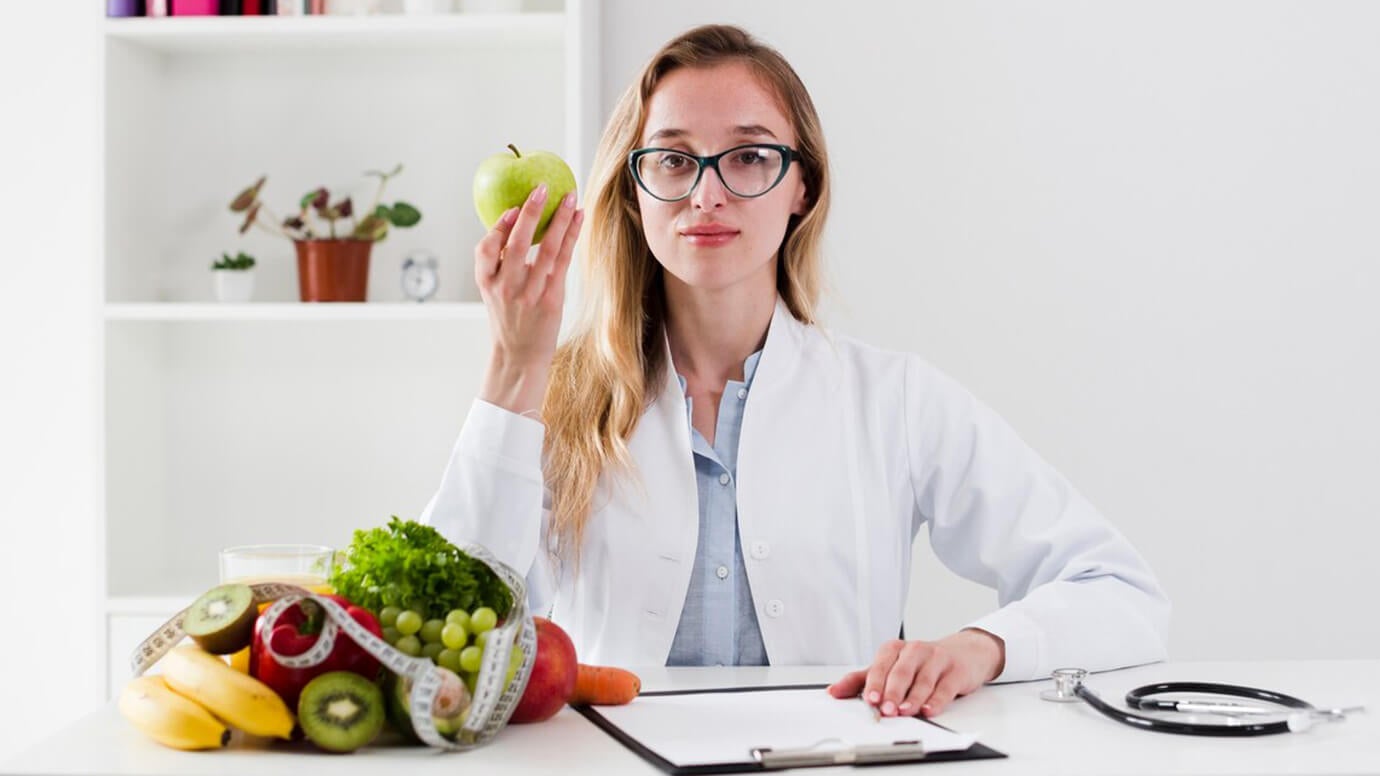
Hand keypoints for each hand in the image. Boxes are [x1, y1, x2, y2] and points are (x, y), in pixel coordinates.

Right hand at [474, 184, 583, 414]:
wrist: (519, 356)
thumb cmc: (509, 318)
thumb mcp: (493, 292)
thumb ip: (500, 262)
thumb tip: (516, 222)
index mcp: (487, 283)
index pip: (486, 250)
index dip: (499, 227)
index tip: (512, 208)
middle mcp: (507, 288)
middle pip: (518, 244)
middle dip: (530, 213)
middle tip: (541, 188)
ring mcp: (530, 294)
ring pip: (547, 250)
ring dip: (560, 220)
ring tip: (570, 197)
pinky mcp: (552, 300)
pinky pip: (563, 262)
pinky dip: (571, 237)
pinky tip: (578, 218)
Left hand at [827, 629, 1005, 717]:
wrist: (962, 653)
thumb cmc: (920, 663)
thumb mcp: (890, 666)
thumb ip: (862, 679)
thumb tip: (834, 692)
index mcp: (894, 649)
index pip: (880, 665)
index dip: (874, 682)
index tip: (869, 699)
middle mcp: (915, 651)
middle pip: (900, 672)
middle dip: (892, 692)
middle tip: (885, 709)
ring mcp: (936, 660)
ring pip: (922, 680)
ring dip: (912, 698)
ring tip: (904, 711)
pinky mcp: (955, 672)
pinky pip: (945, 687)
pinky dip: (936, 700)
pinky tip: (929, 710)